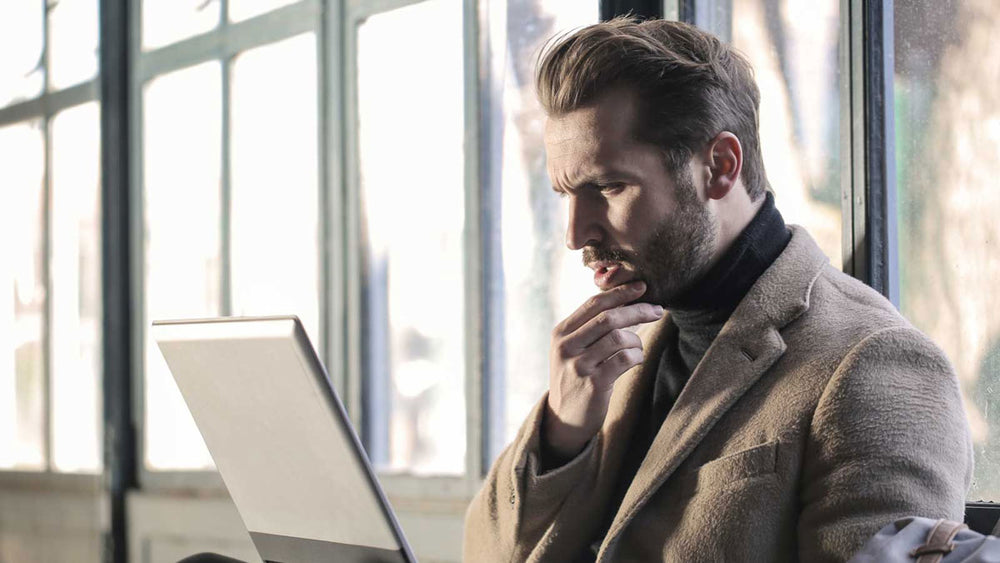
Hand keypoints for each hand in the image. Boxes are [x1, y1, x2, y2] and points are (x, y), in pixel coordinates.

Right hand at [543, 281, 663, 460]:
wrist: (564, 418)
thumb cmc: (576, 378)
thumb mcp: (572, 349)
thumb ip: (590, 328)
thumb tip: (625, 301)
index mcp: (561, 332)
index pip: (594, 304)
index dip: (620, 293)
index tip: (642, 286)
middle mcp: (567, 346)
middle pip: (609, 318)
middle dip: (637, 310)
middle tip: (657, 310)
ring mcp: (578, 365)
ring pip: (619, 338)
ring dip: (637, 340)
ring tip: (638, 347)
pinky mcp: (593, 384)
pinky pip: (625, 360)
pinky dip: (637, 356)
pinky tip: (636, 360)